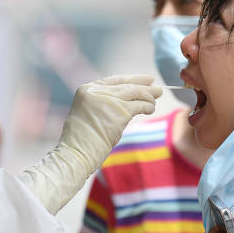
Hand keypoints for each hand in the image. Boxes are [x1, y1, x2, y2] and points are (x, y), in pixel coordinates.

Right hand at [20, 75, 160, 213]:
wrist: (77, 153)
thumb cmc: (80, 140)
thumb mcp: (87, 113)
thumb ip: (102, 102)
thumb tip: (126, 100)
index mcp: (86, 90)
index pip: (114, 80)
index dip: (132, 79)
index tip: (146, 80)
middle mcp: (96, 91)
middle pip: (126, 86)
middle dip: (144, 87)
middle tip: (157, 89)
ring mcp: (108, 100)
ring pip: (135, 93)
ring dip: (149, 96)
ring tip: (157, 99)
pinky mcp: (119, 111)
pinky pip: (139, 105)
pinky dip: (147, 107)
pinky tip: (151, 109)